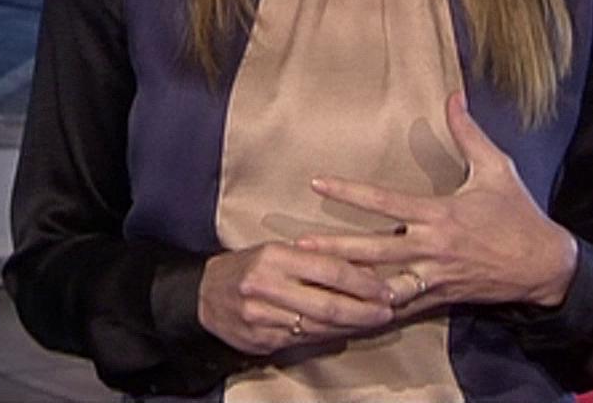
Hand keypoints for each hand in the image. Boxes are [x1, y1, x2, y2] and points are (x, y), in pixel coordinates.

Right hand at [197, 241, 394, 354]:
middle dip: (364, 310)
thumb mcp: (277, 251)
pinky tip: (346, 331)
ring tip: (374, 321)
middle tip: (388, 310)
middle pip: (328, 304)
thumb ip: (316, 260)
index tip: (385, 287)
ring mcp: (262, 317)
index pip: (330, 270)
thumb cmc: (248, 267)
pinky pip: (305, 340)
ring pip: (319, 326)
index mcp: (274, 257)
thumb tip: (364, 269)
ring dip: (352, 326)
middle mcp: (266, 286)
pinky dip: (329, 335)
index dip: (362, 281)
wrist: (204, 296)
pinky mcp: (262, 340)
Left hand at [298, 92, 578, 313]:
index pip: (385, 202)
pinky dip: (375, 310)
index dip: (350, 192)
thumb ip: (468, 133)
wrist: (545, 265)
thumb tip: (453, 95)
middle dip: (335, 248)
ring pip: (383, 284)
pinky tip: (348, 313)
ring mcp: (434, 276)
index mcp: (440, 214)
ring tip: (314, 282)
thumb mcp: (497, 168)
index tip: (318, 183)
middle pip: (374, 249)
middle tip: (298, 246)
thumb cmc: (519, 213)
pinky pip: (402, 306)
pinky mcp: (440, 297)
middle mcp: (432, 247)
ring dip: (349, 284)